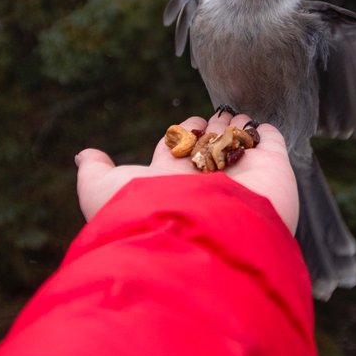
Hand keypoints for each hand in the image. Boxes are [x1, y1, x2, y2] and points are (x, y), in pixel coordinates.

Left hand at [74, 113, 298, 232]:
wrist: (202, 238)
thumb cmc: (149, 217)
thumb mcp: (103, 194)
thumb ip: (94, 174)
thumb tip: (85, 156)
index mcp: (170, 185)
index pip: (173, 155)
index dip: (174, 139)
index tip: (177, 131)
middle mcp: (205, 183)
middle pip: (205, 148)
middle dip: (204, 131)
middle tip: (203, 122)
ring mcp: (240, 177)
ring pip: (235, 144)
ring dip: (232, 127)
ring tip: (228, 117)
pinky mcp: (271, 170)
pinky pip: (268, 144)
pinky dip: (263, 133)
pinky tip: (256, 127)